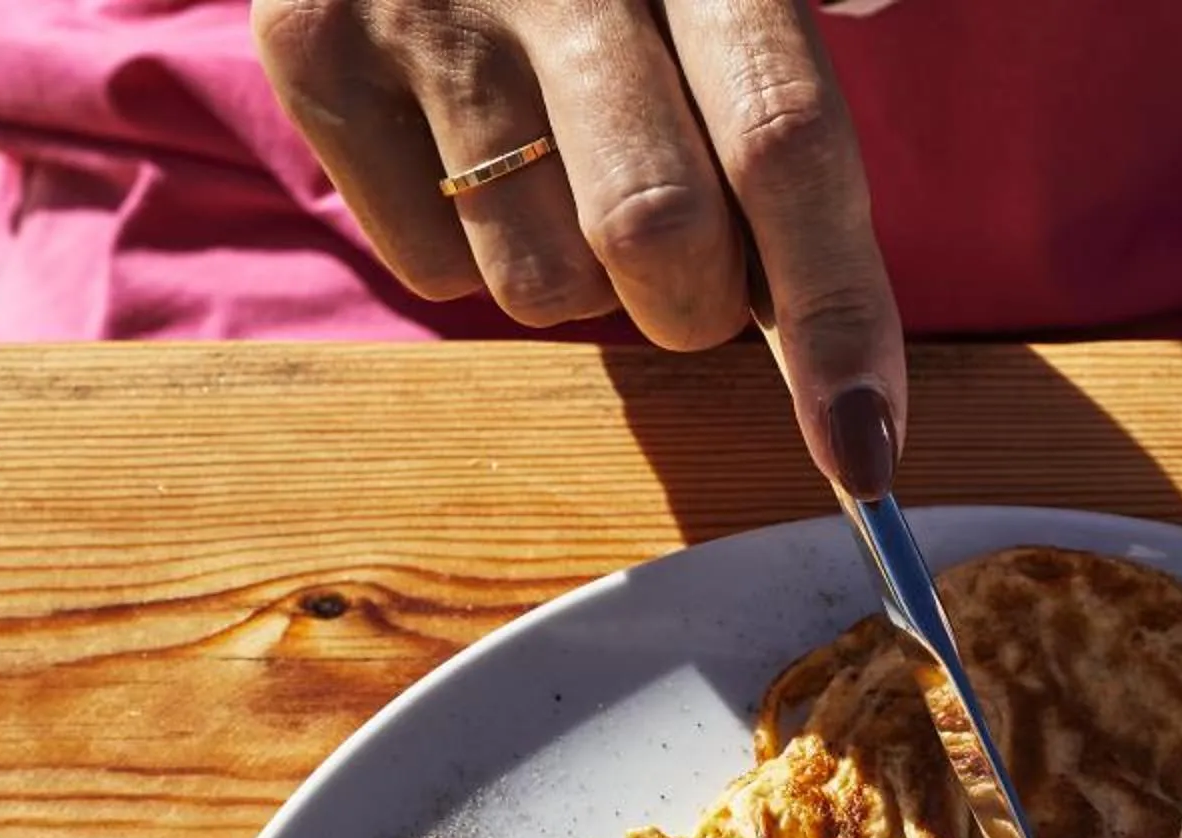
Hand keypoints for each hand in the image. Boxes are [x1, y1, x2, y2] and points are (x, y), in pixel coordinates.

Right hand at [254, 0, 906, 494]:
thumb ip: (781, 94)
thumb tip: (829, 324)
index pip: (783, 139)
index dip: (836, 310)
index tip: (866, 449)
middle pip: (657, 233)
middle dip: (698, 303)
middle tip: (691, 262)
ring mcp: (422, 5)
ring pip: (542, 284)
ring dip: (584, 282)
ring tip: (562, 165)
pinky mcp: (314, 50)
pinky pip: (433, 269)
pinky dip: (475, 251)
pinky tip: (471, 149)